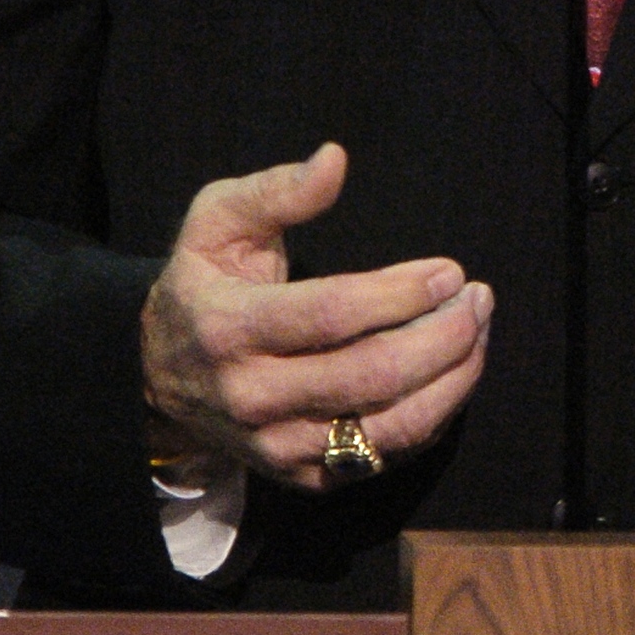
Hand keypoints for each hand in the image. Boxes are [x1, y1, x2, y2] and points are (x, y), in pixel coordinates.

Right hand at [139, 142, 492, 491]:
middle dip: (441, 337)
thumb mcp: (217, 221)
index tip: (449, 272)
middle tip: (478, 298)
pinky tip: (454, 370)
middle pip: (368, 376)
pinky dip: (433, 414)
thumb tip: (335, 160)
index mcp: (228, 327)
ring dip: (451, 378)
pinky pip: (384, 454)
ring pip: (385, 427)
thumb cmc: (203, 282)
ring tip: (478, 329)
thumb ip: (276, 191)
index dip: (398, 295)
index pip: (329, 316)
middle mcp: (251, 395)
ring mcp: (277, 444)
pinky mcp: (302, 474)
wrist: (157, 376)